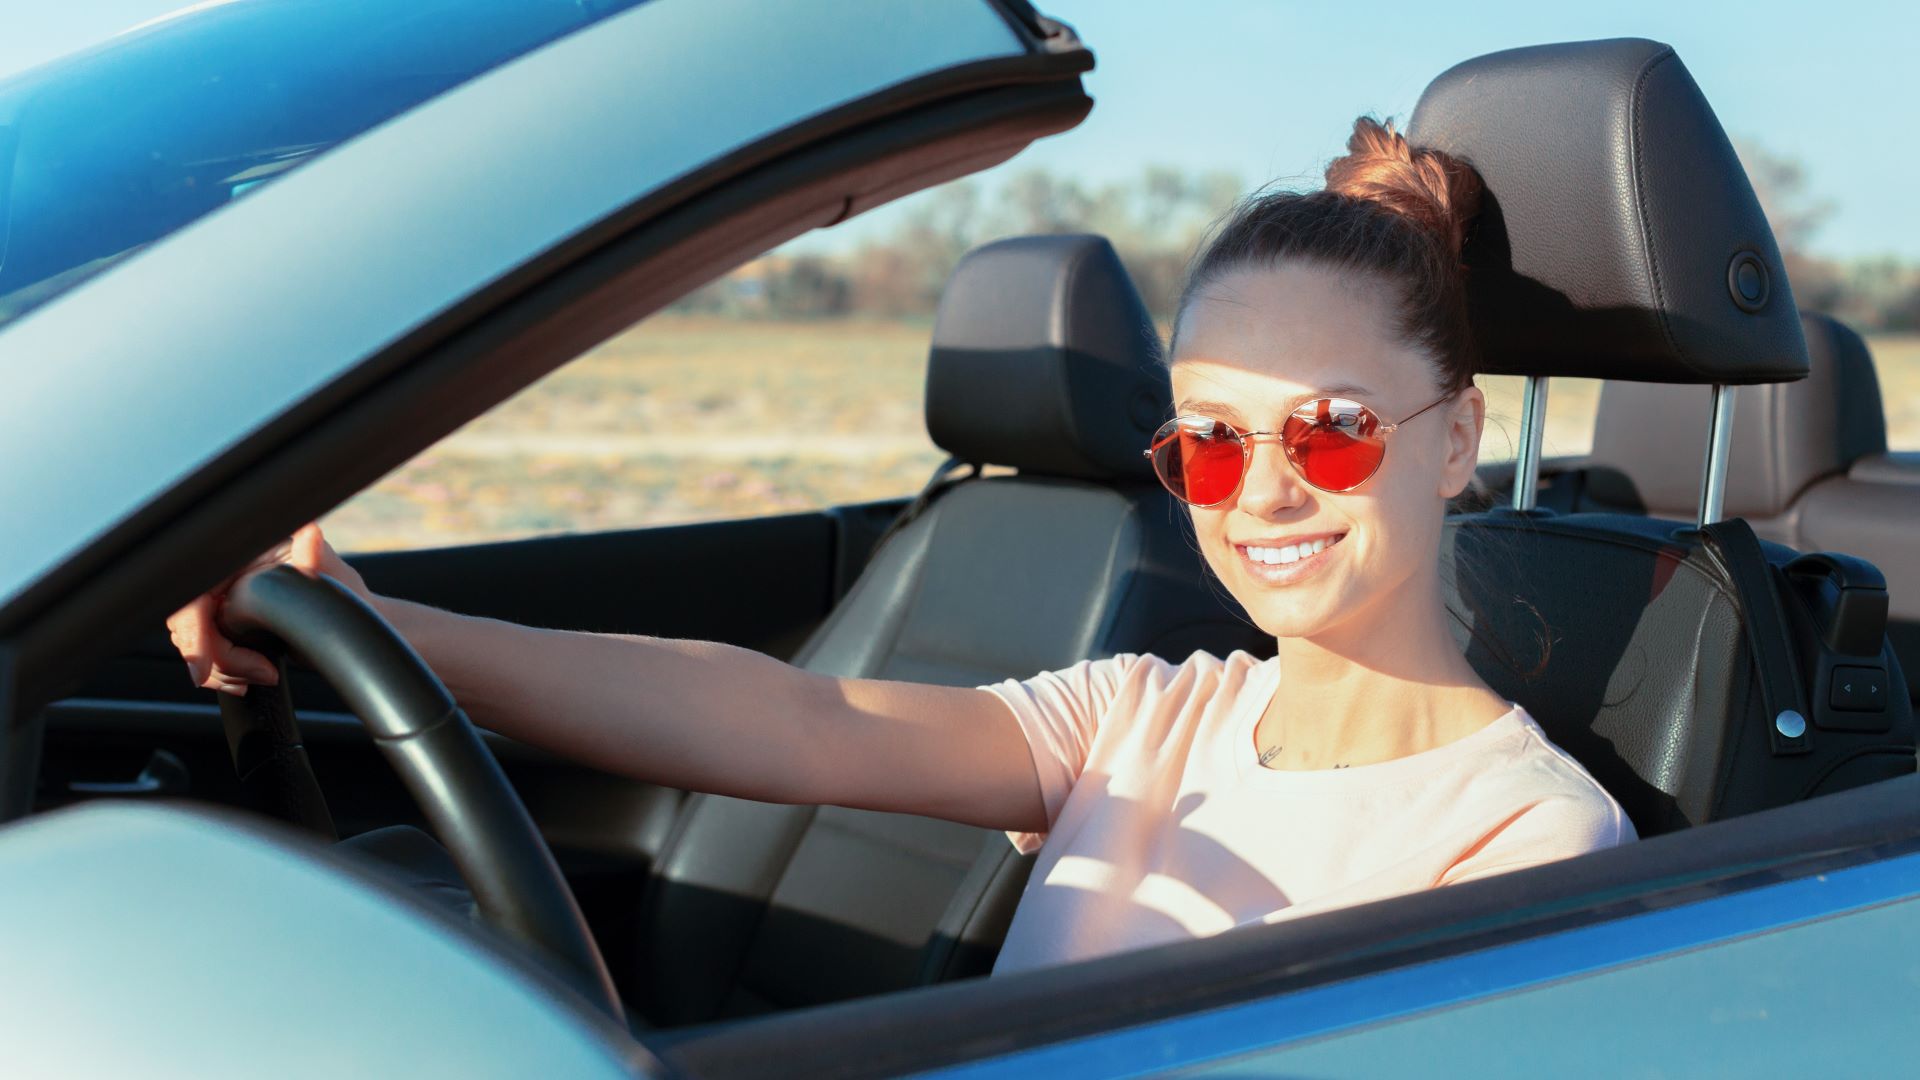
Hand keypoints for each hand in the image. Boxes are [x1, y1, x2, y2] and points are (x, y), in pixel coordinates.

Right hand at [165, 522, 372, 696]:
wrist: (352, 619)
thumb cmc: (341, 593)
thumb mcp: (329, 576)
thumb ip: (315, 558)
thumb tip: (310, 533)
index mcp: (241, 554)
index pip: (192, 593)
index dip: (192, 631)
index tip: (203, 669)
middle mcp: (225, 573)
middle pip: (187, 622)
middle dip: (213, 659)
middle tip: (256, 675)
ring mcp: (223, 597)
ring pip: (195, 640)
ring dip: (221, 669)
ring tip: (263, 675)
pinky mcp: (226, 621)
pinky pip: (208, 649)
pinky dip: (223, 671)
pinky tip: (247, 679)